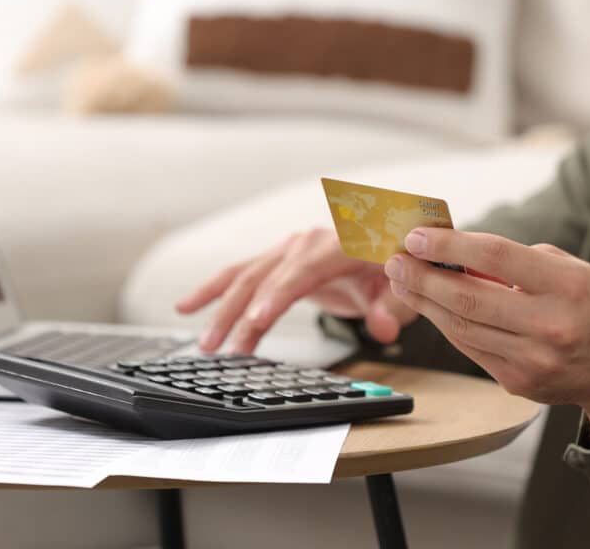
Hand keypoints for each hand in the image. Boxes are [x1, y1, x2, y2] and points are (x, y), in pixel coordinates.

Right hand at [177, 227, 417, 353]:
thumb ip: (393, 306)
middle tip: (221, 348)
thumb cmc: (396, 265)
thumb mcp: (404, 288)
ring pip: (245, 277)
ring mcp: (288, 250)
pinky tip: (185, 306)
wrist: (390, 242)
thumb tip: (383, 328)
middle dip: (239, 314)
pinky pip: (240, 275)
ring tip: (205, 342)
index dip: (277, 296)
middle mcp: (305, 242)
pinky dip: (213, 290)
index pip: (300, 271)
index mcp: (336, 244)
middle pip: (263, 277)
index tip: (256, 321)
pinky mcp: (278, 261)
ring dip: (220, 309)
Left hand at [385, 228, 589, 446]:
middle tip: (396, 260)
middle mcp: (550, 325)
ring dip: (424, 301)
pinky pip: (469, 348)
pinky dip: (445, 324)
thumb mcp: (570, 269)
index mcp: (567, 286)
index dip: (450, 246)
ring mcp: (532, 360)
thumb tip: (456, 253)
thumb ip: (516, 262)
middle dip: (422, 276)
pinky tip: (428, 306)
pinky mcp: (517, 382)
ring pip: (461, 326)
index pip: (495, 258)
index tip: (418, 236)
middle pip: (468, 297)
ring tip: (402, 280)